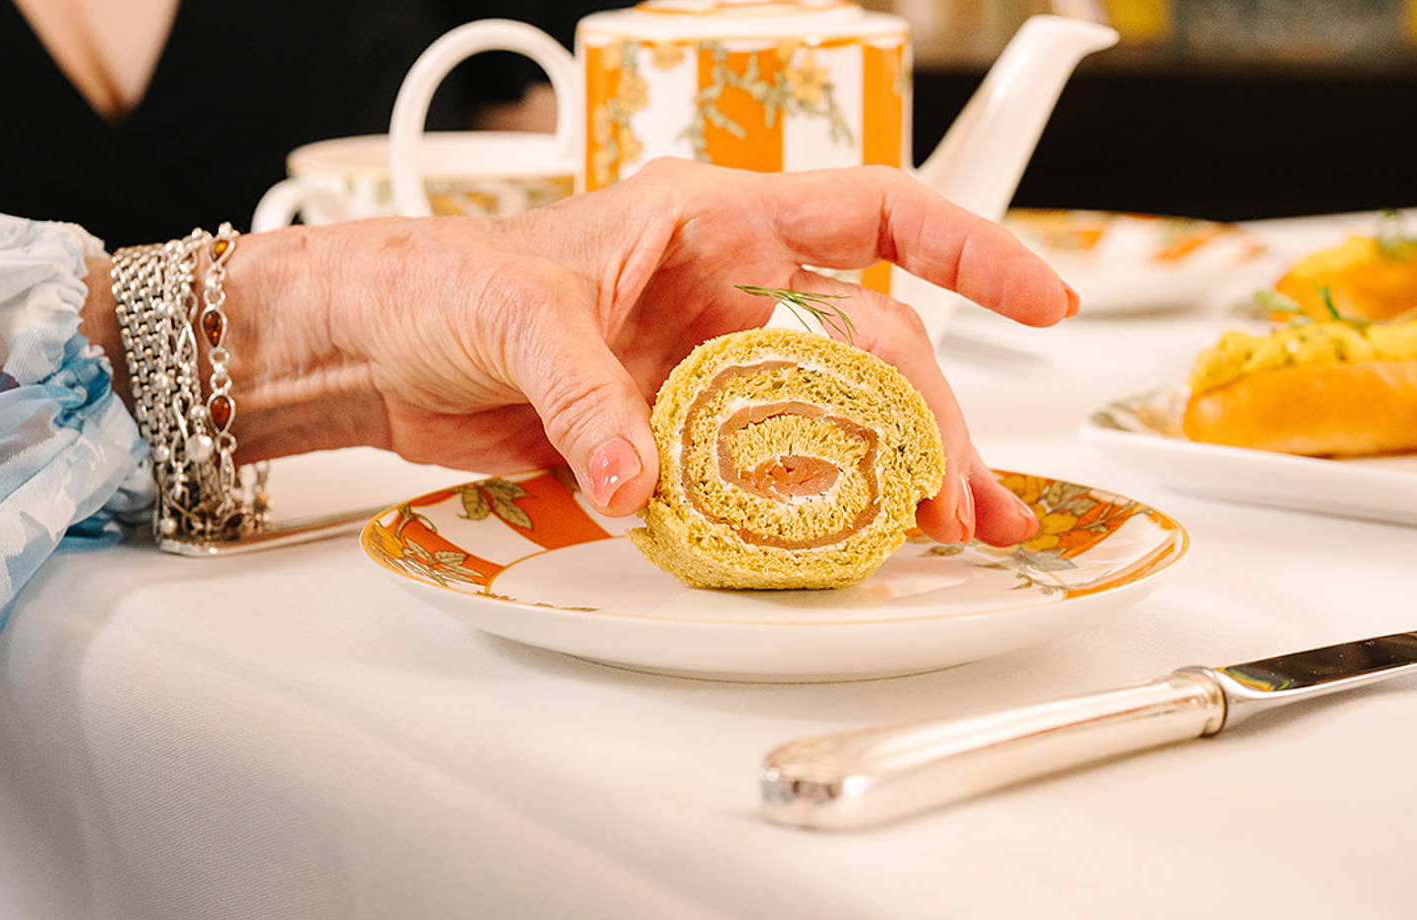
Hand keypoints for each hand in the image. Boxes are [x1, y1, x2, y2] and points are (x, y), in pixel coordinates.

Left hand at [199, 160, 1076, 545]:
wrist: (374, 348)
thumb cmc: (436, 284)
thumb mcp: (516, 319)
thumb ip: (587, 398)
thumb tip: (643, 474)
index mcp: (708, 220)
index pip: (871, 214)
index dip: (968, 252)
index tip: (1042, 297)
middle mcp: (725, 286)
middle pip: (870, 345)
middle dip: (934, 421)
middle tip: (969, 500)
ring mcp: (709, 359)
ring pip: (834, 412)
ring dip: (890, 472)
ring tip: (941, 531)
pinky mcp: (681, 425)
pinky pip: (772, 464)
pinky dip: (812, 504)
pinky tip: (849, 538)